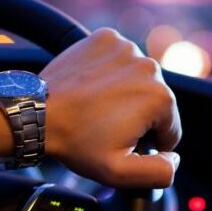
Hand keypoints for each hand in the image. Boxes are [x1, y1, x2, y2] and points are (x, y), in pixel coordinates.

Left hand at [0, 29, 181, 187]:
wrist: (37, 113)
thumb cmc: (75, 141)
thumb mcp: (120, 173)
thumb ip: (159, 172)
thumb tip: (174, 158)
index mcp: (160, 98)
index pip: (170, 128)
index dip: (148, 142)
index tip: (121, 142)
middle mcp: (149, 66)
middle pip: (156, 101)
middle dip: (137, 116)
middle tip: (106, 126)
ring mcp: (126, 48)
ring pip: (138, 79)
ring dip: (125, 93)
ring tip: (97, 107)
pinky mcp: (106, 38)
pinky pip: (119, 59)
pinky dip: (111, 71)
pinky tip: (93, 87)